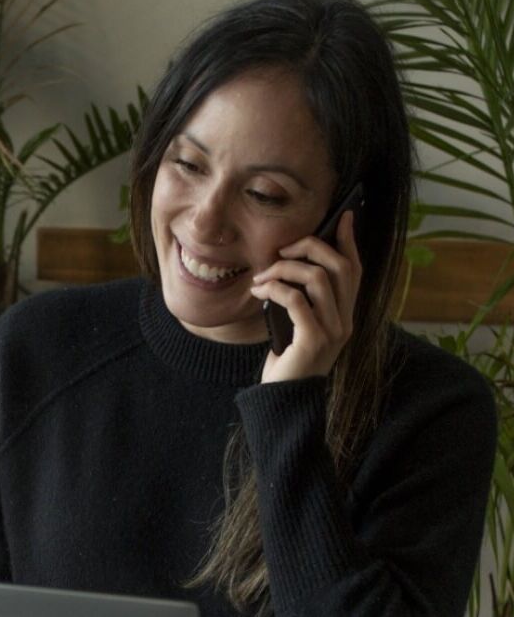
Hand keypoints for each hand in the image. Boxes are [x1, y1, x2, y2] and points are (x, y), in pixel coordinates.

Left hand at [249, 209, 361, 382]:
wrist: (284, 400)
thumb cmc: (287, 362)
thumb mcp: (297, 327)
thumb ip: (302, 302)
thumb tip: (287, 269)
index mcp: (345, 315)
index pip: (356, 270)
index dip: (350, 241)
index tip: (344, 216)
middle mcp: (346, 320)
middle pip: (338, 266)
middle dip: (309, 248)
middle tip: (282, 251)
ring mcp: (333, 330)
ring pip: (317, 278)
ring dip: (285, 269)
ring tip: (262, 276)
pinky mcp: (313, 339)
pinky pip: (296, 300)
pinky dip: (276, 288)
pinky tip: (260, 291)